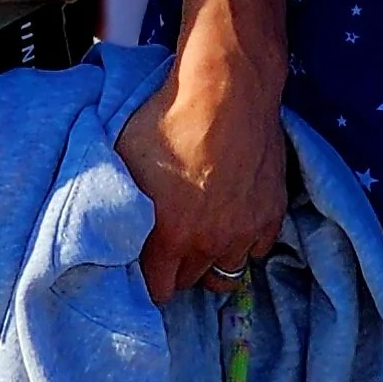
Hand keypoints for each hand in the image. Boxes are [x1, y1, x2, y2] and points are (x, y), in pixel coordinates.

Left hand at [120, 16, 285, 305]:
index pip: (159, 290)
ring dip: (211, 259)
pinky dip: (243, 241)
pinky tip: (232, 220)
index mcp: (171, 236)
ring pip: (227, 271)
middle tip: (169, 246)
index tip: (145, 266)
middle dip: (177, 270)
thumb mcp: (125, 162)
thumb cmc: (170, 120)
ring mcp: (245, 230)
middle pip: (191, 282)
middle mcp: (210, 242)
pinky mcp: (271, 213)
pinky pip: (257, 248)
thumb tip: (111, 231)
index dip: (148, 280)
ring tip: (201, 238)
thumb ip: (121, 207)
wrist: (226, 91)